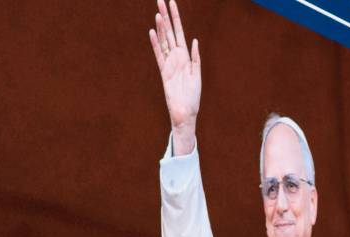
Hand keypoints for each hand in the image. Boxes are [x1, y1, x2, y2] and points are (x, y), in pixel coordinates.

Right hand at [148, 0, 199, 153]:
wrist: (185, 112)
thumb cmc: (192, 96)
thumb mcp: (197, 75)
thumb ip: (195, 58)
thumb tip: (193, 40)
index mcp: (185, 56)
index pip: (179, 32)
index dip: (176, 18)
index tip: (172, 3)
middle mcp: (175, 57)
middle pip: (170, 33)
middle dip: (166, 17)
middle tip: (160, 0)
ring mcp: (169, 64)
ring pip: (164, 41)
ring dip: (161, 27)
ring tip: (158, 13)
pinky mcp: (164, 72)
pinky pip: (159, 55)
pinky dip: (156, 44)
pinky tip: (152, 32)